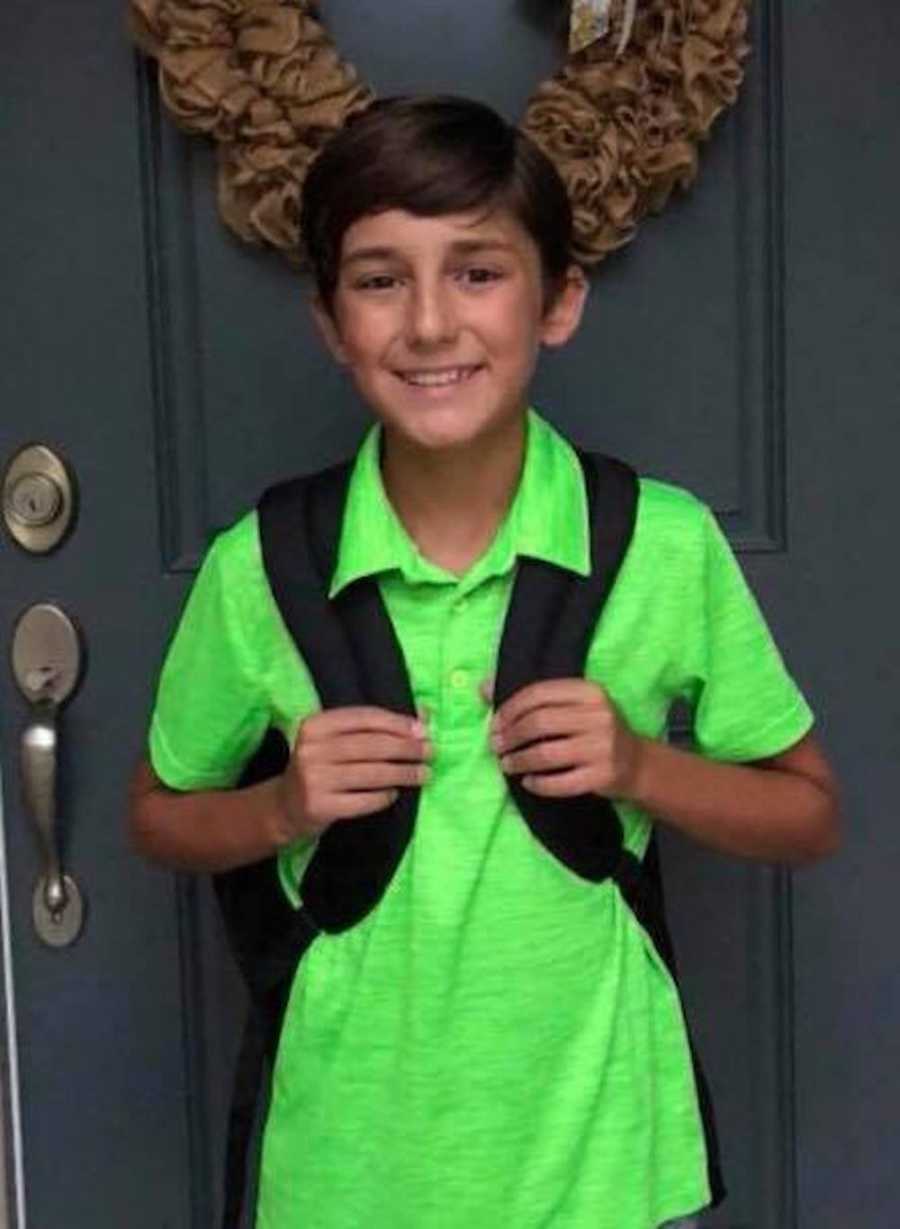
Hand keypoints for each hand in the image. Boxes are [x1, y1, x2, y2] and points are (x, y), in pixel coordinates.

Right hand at [277, 706, 430, 839]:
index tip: (423, 730)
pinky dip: (383, 797)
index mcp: (316, 725)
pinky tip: (395, 794)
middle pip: (371, 746)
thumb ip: (375, 726)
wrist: (285, 806)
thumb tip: (424, 715)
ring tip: (424, 774)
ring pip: (370, 774)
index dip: (397, 723)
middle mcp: (311, 749)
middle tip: (430, 752)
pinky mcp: (318, 806)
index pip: (364, 718)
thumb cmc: (321, 766)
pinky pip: (362, 801)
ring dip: (403, 774)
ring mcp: (313, 779)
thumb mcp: (338, 740)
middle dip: (406, 748)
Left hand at [490, 679, 644, 799]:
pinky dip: (538, 784)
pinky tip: (527, 783)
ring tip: (506, 765)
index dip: (510, 709)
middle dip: (510, 736)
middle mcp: (598, 716)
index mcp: (589, 692)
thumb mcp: (571, 706)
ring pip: (546, 754)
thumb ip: (531, 697)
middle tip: (495, 747)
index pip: (539, 693)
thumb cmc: (594, 730)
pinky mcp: (603, 776)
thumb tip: (482, 688)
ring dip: (519, 760)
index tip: (494, 724)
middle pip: (540, 723)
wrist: (636, 763)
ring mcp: (602, 747)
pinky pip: (560, 782)